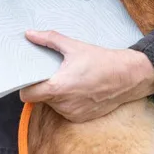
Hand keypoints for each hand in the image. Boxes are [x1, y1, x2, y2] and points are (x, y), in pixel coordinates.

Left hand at [20, 30, 153, 122]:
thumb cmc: (102, 61)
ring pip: (53, 106)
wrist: (128, 76)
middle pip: (40, 99)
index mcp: (58, 87)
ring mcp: (73, 113)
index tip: (31, 79)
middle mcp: (64, 104)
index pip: (27, 96)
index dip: (26, 87)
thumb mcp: (74, 47)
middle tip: (55, 75)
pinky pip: (66, 111)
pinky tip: (80, 91)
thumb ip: (49, 40)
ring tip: (71, 82)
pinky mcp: (81, 119)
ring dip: (57, 96)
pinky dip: (69, 103)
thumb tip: (30, 34)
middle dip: (44, 88)